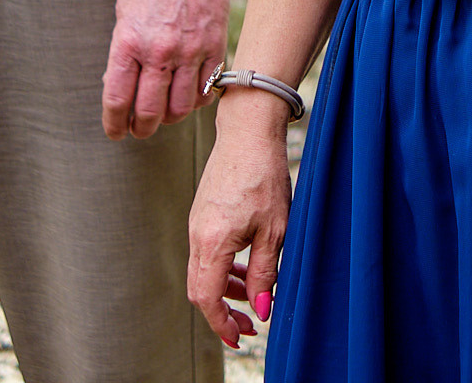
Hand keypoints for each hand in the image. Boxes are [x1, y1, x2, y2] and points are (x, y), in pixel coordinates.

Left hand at [102, 0, 231, 139]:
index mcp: (129, 41)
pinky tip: (188, 95)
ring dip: (169, 117)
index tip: (115, 132)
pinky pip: (206, 90)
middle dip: (141, 128)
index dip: (115, 123)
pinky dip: (196, 100)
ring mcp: (190, 50)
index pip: (118, 99)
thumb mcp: (124, 11)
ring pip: (180, 108)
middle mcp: (159, 50)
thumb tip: (125, 85)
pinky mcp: (215, 46)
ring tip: (163, 114)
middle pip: (149, 112)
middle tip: (139, 129)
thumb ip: (124, 50)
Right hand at [185, 99, 290, 347]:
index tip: (239, 338)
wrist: (248, 132)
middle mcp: (197, 235)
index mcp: (212, 242)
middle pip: (199, 289)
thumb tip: (262, 310)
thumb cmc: (264, 176)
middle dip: (223, 312)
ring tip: (254, 298)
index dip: (221, 324)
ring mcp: (197, 224)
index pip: (206, 298)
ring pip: (203, 271)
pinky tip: (246, 268)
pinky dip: (222, 268)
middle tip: (249, 326)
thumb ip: (265, 273)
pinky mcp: (202, 214)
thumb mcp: (275, 230)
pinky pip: (206, 253)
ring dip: (225, 290)